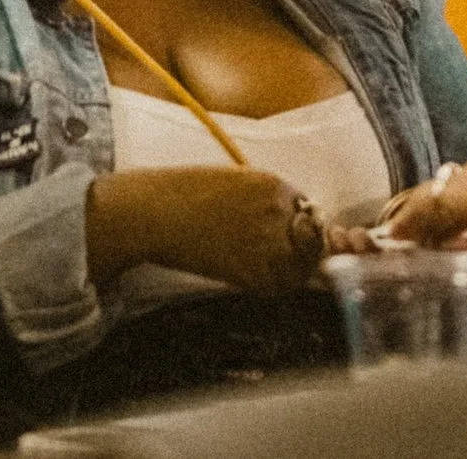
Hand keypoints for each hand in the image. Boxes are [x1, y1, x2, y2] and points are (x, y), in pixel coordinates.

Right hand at [85, 166, 326, 294]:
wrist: (155, 213)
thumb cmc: (184, 192)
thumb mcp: (233, 179)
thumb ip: (263, 195)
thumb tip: (287, 215)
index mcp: (273, 184)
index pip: (306, 208)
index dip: (296, 223)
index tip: (284, 233)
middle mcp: (278, 211)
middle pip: (311, 238)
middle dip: (300, 248)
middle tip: (280, 256)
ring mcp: (268, 242)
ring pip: (299, 266)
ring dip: (288, 270)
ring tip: (262, 268)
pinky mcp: (254, 271)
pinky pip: (277, 285)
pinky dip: (269, 286)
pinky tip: (248, 276)